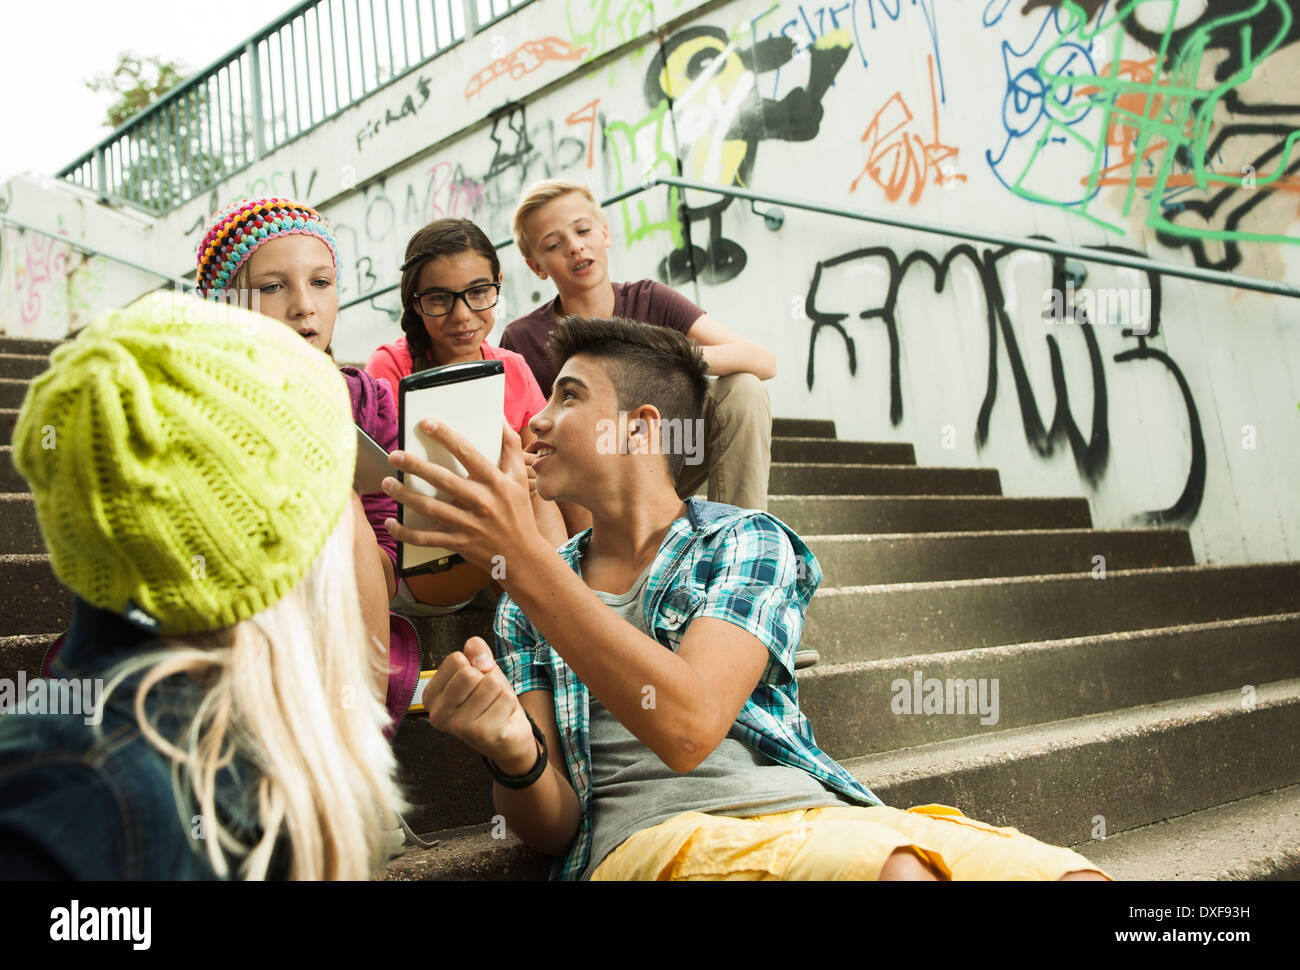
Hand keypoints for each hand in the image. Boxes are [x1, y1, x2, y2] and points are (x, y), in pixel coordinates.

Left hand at [382, 419, 545, 573]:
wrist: (523, 556)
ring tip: (387, 483)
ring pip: (430, 508)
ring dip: (405, 495)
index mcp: (495, 482)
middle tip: (394, 455)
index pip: (468, 453)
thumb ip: (509, 446)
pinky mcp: (458, 543)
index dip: (446, 436)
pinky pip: (426, 539)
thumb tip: (498, 417)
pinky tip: (391, 522)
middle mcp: (481, 501)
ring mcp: (468, 524)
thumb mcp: (520, 477)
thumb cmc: (518, 512)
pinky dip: (405, 533)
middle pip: (443, 480)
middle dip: (416, 466)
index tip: (426, 423)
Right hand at [422, 637, 535, 771]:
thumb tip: (481, 660)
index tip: (475, 683)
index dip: (473, 666)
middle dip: (486, 679)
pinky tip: (502, 717)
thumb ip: (475, 650)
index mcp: (430, 696)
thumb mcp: (480, 669)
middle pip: (469, 674)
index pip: (455, 659)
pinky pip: (505, 699)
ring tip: (494, 707)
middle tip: (486, 697)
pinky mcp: (481, 735)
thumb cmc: (490, 700)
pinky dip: (510, 704)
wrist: (508, 736)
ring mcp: (458, 727)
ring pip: (490, 685)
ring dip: (500, 692)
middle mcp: (437, 714)